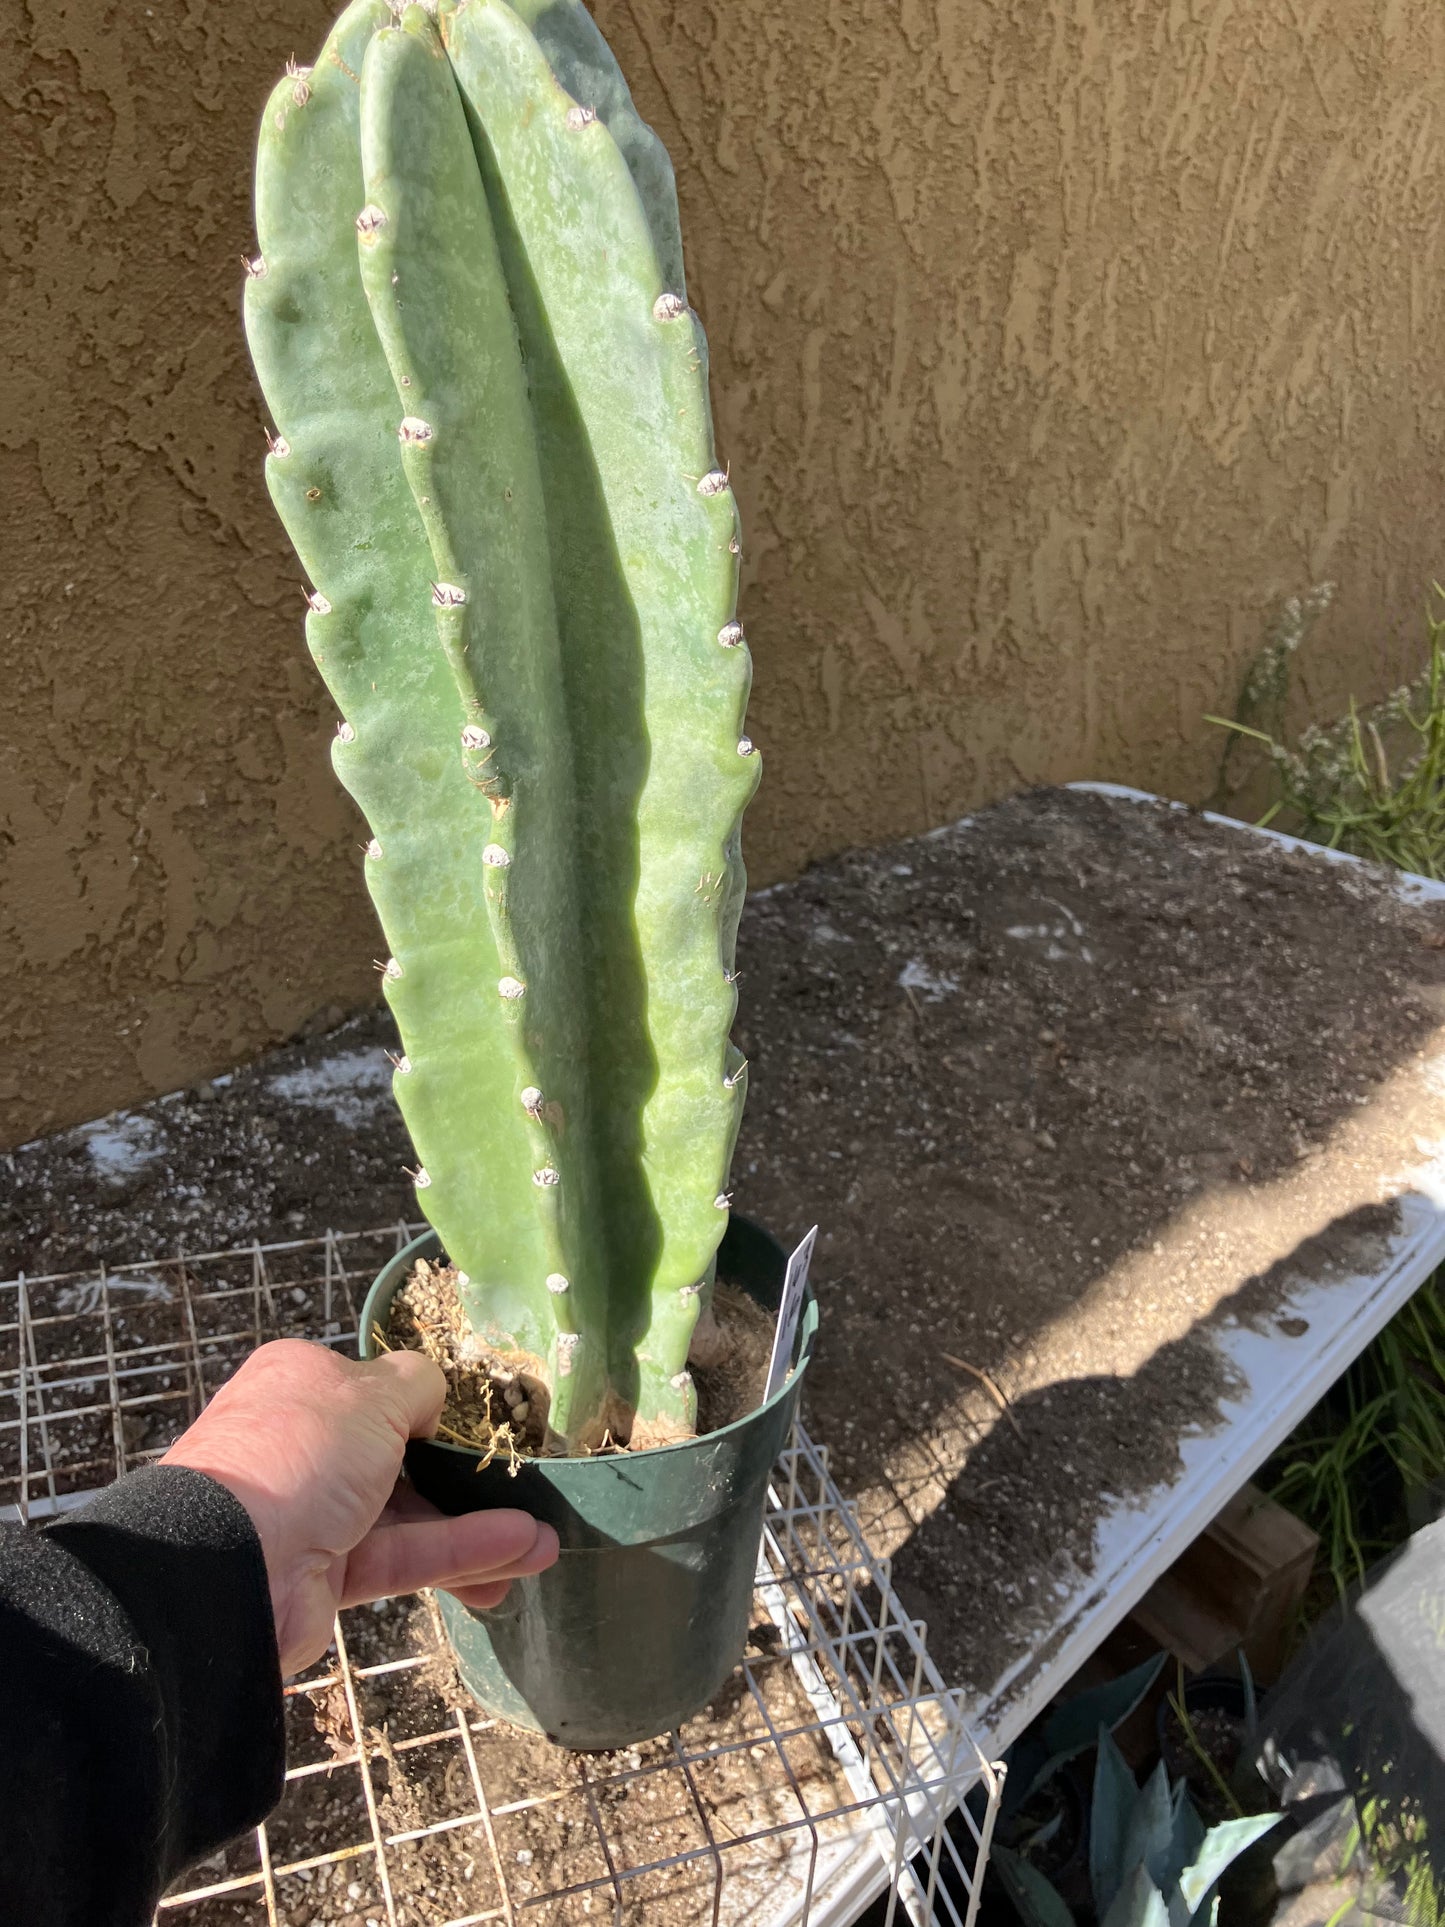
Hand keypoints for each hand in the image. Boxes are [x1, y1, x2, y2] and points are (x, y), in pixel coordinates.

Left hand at [162, 1338, 557, 1674]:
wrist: (228, 1565)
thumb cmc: (300, 1453)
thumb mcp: (374, 1393)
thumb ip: (418, 1386)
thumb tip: (433, 1398)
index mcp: (301, 1385)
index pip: (374, 1388)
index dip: (427, 1403)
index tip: (482, 1420)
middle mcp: (305, 1445)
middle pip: (399, 1456)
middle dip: (464, 1476)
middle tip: (524, 1487)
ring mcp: (315, 1513)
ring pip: (411, 1515)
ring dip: (478, 1527)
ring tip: (546, 1544)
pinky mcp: (329, 1574)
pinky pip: (406, 1557)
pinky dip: (460, 1555)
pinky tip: (520, 1555)